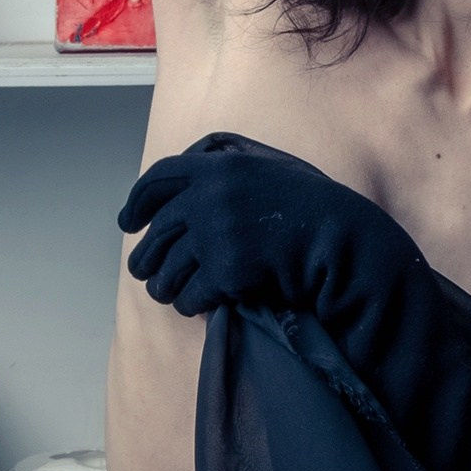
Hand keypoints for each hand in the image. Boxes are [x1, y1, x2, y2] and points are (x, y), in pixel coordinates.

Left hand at [118, 139, 326, 317]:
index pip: (160, 178)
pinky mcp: (226, 271)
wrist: (342, 239)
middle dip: (146, 256)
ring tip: (167, 294)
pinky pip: (190, 295)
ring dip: (163, 286)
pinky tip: (197, 305)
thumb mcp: (268, 169)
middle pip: (157, 231)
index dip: (138, 201)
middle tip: (142, 271)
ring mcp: (217, 233)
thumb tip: (182, 190)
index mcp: (221, 165)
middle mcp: (211, 195)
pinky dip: (190, 304)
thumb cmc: (310, 206)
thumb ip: (225, 172)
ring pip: (166, 269)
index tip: (129, 222)